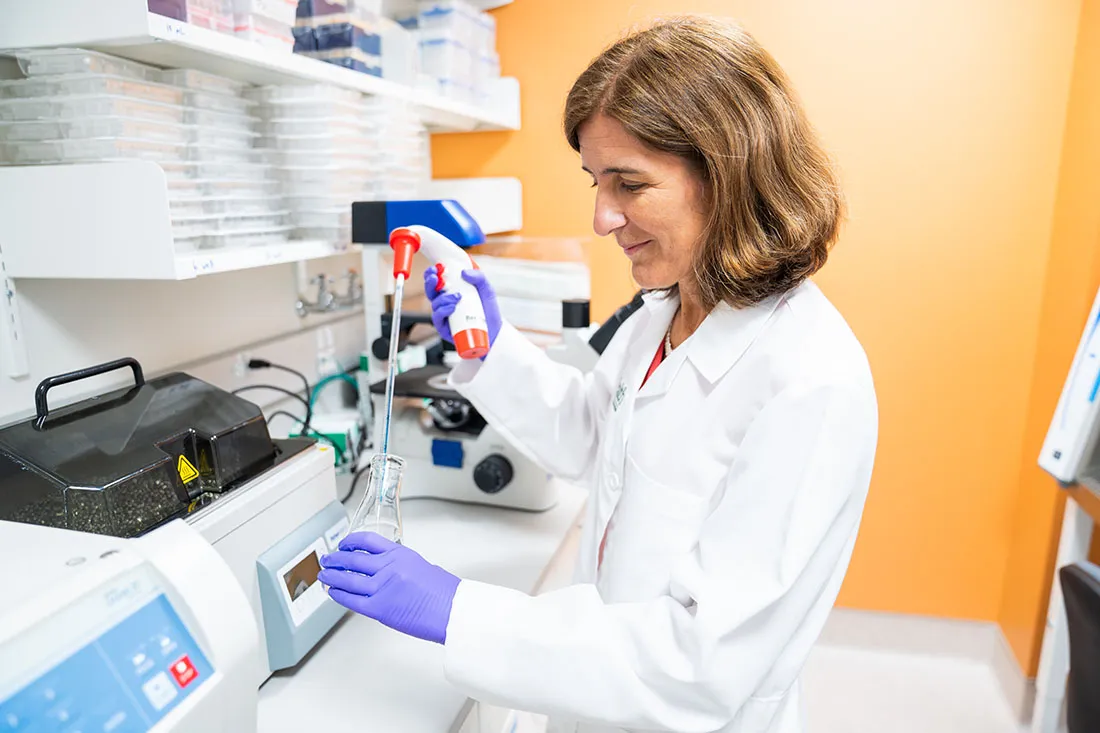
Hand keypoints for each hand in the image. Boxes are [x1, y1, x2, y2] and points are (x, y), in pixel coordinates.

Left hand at [318, 532, 460, 643]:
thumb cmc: (444, 593)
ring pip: (348, 579)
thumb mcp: (422, 567)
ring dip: (332, 576)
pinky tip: (332, 592)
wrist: (452, 610)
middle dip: (336, 559)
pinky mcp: (379, 608)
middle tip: (328, 559)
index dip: (351, 541)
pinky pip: (351, 600)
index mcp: (400, 554)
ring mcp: (382, 587)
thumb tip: (385, 571)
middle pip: (353, 559)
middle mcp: (389, 567)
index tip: (344, 544)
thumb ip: (401, 566)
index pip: (368, 540)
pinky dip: (338, 595)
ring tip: (324, 575)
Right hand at [424, 267, 502, 348]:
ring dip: (443, 298)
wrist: (494, 330)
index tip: (435, 268)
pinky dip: (443, 311)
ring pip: (435, 304)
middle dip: (430, 283)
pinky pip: (438, 318)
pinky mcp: (444, 328)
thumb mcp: (487, 290)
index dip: (432, 274)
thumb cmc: (487, 310)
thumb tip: (464, 272)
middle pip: (430, 291)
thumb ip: (479, 277)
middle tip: (435, 278)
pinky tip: (452, 308)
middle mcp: (445, 303)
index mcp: (452, 291)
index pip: (437, 281)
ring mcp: (444, 315)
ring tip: (457, 297)